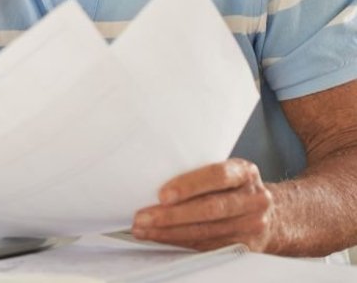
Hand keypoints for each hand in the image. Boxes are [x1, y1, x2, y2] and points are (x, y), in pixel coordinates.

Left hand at [132, 159, 276, 251]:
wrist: (273, 214)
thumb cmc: (235, 187)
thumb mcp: (227, 170)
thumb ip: (200, 171)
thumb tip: (152, 176)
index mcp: (245, 172)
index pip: (217, 176)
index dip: (189, 185)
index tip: (162, 195)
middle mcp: (253, 199)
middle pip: (210, 209)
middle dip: (172, 215)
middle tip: (142, 217)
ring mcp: (252, 225)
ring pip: (206, 232)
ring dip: (169, 232)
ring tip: (143, 229)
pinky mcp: (246, 246)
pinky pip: (208, 246)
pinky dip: (180, 242)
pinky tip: (161, 237)